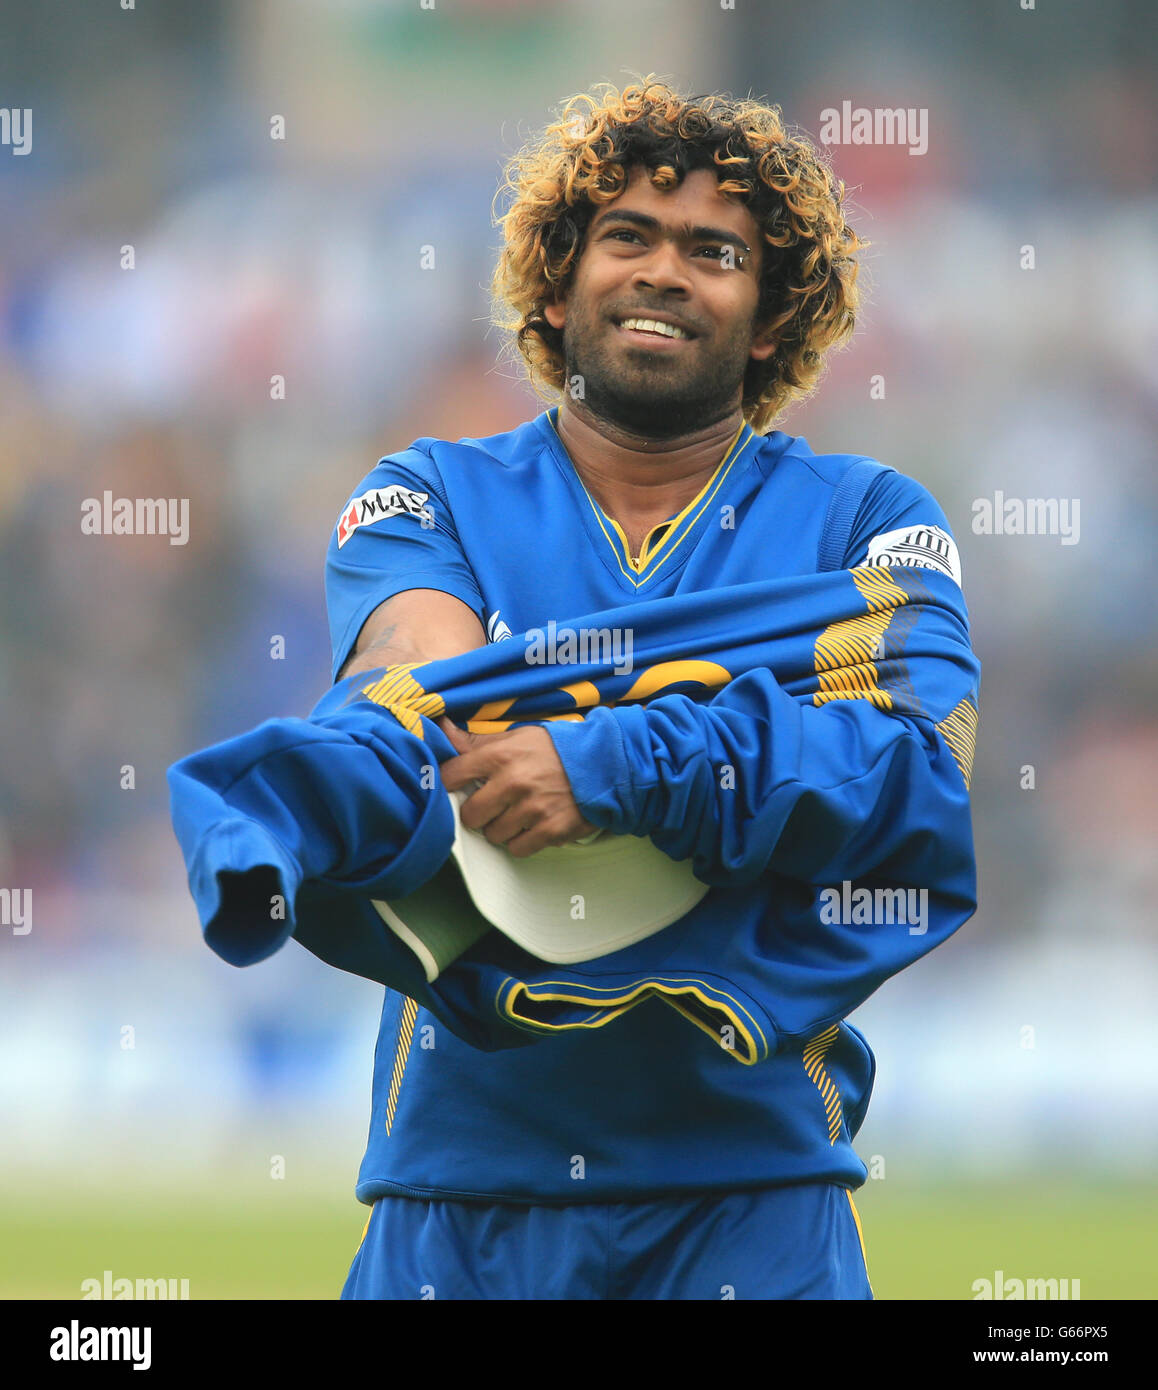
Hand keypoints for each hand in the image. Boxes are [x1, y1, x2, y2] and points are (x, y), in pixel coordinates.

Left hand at [437, 718, 599, 857]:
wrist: (605, 764)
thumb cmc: (556, 749)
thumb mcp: (518, 737)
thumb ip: (477, 742)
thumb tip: (440, 727)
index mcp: (500, 755)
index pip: (451, 775)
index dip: (449, 784)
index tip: (456, 787)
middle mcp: (513, 782)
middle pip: (470, 816)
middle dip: (479, 813)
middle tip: (493, 805)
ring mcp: (532, 809)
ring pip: (493, 835)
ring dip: (501, 829)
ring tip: (517, 814)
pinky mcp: (550, 830)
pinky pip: (517, 848)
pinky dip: (522, 841)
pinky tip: (532, 826)